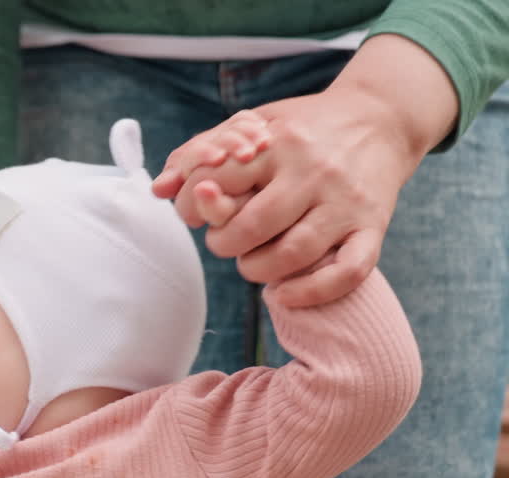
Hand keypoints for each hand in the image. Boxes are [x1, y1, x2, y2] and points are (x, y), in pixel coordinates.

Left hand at [151, 35, 456, 306]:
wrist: (383, 118)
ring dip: (258, 270)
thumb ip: (202, 151)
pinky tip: (284, 294)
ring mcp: (347, 202)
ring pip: (294, 253)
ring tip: (250, 263)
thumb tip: (158, 189)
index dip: (194, 205)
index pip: (219, 182)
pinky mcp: (373, 227)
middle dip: (224, 243)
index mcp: (280, 143)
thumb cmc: (303, 128)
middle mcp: (315, 171)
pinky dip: (311, 292)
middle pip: (253, 225)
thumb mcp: (254, 124)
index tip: (195, 214)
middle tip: (224, 242)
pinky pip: (348, 271)